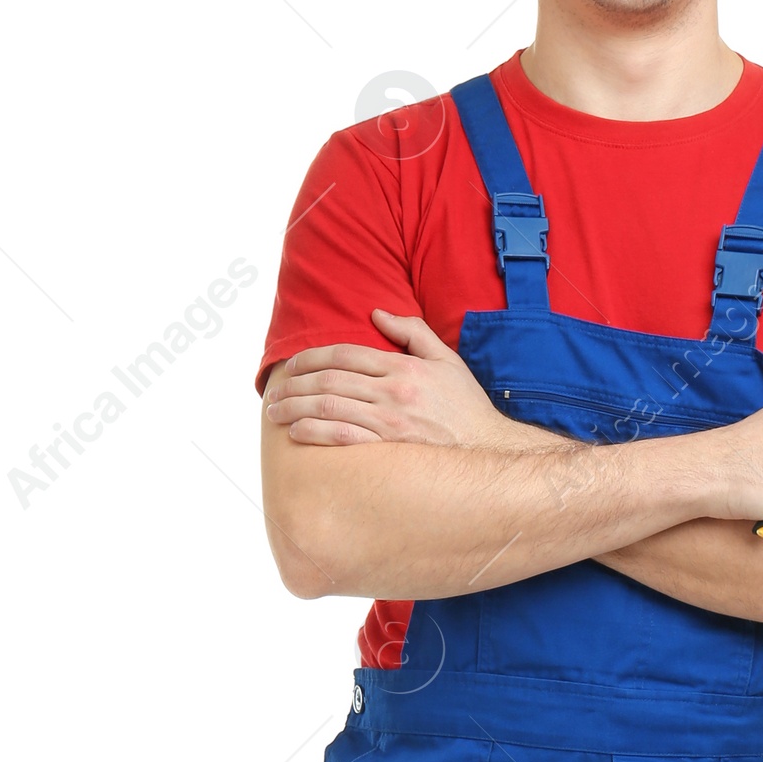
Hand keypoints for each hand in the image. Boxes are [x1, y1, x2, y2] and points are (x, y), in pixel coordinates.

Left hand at [265, 312, 510, 448]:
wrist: (488, 449)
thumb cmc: (466, 406)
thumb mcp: (446, 360)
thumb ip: (412, 332)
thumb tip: (377, 312)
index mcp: (404, 367)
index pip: (346, 354)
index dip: (312, 357)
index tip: (292, 365)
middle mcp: (394, 391)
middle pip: (330, 379)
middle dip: (295, 383)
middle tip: (274, 390)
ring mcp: (391, 421)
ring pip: (330, 407)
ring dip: (296, 408)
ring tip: (275, 412)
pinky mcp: (391, 449)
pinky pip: (344, 438)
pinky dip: (316, 433)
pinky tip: (297, 433)